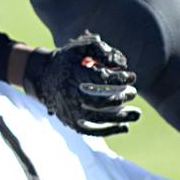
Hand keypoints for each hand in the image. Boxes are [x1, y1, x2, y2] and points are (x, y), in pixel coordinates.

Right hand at [22, 31, 141, 136]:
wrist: (43, 76)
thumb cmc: (67, 60)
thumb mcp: (79, 48)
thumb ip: (99, 49)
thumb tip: (122, 63)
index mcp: (70, 74)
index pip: (98, 78)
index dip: (118, 79)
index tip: (132, 77)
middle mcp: (68, 94)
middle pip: (97, 101)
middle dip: (119, 98)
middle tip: (133, 92)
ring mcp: (68, 110)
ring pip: (95, 119)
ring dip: (119, 117)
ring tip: (137, 114)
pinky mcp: (69, 121)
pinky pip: (90, 131)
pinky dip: (108, 131)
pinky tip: (125, 127)